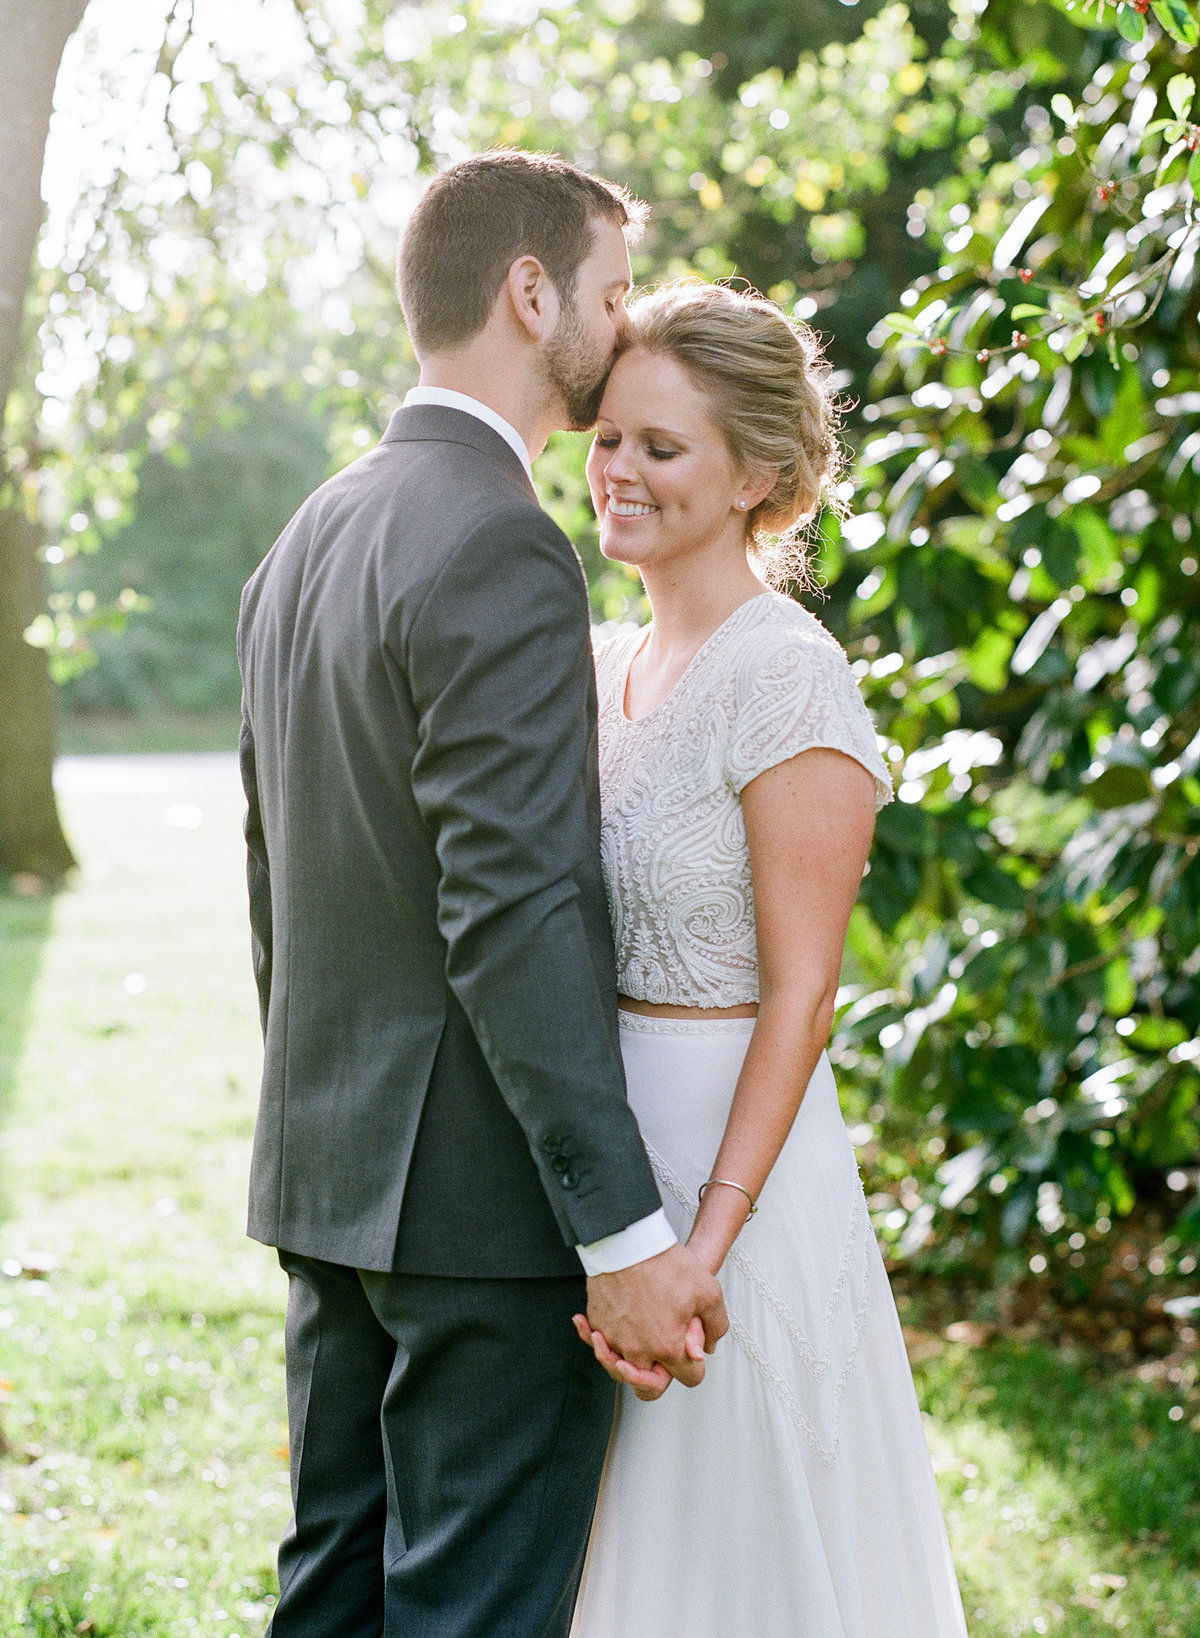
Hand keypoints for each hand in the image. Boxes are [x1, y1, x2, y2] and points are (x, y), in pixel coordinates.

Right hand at [579, 1243, 727, 1396]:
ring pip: (620, 1367)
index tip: (692, 1353)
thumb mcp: (709, 1292)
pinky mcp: (598, 1323)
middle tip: (660, 1364)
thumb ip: (716, 1326)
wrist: (629, 1242)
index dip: (696, 1366)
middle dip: (657, 1378)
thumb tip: (708, 1346)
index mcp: (668, 1348)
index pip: (689, 1378)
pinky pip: (599, 1342)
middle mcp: (639, 1351)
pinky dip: (599, 1338)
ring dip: (626, 1362)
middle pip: (648, 1386)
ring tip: (632, 1349)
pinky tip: (603, 1331)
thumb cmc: (666, 1265)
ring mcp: (614, 1339)